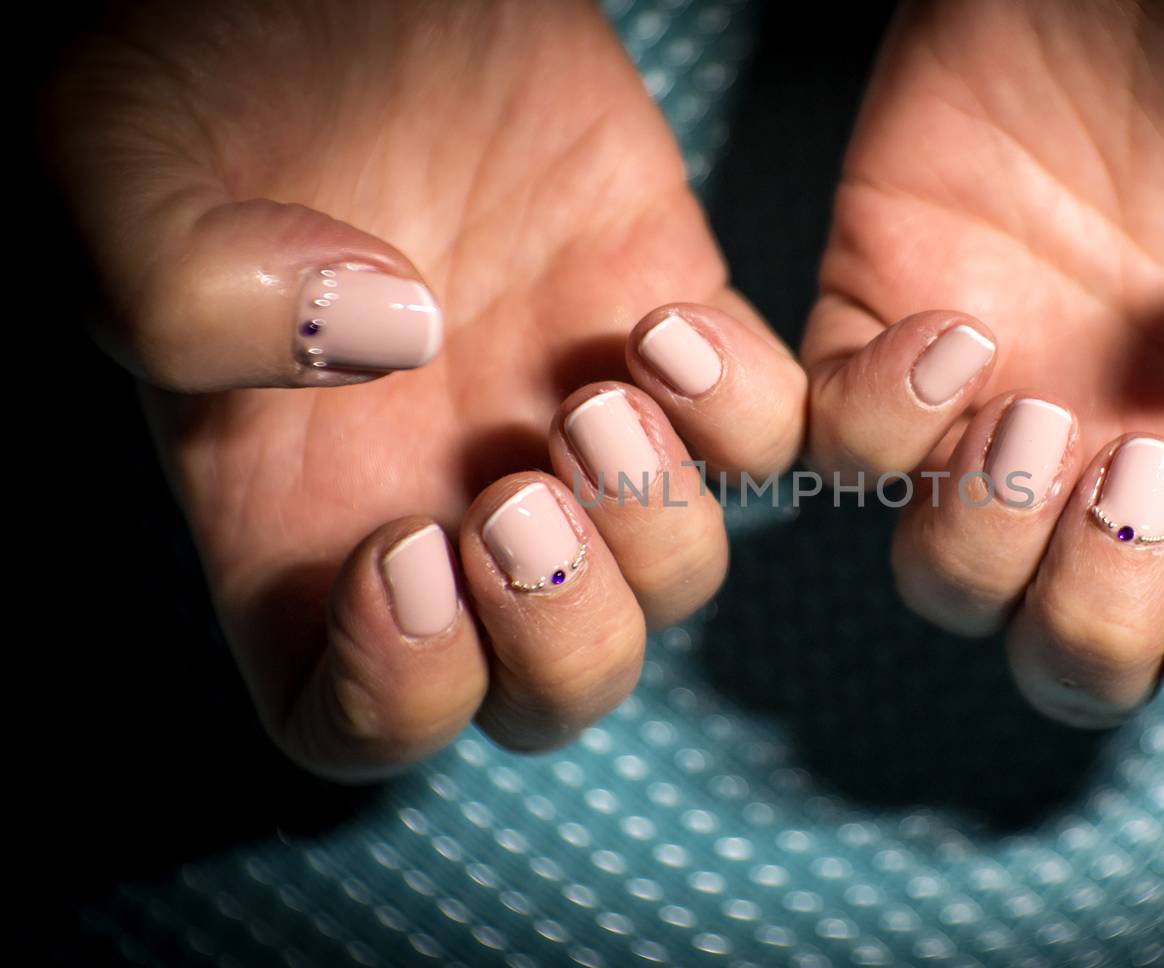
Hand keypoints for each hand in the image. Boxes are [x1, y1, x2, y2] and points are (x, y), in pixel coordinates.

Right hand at [49, 0, 804, 779]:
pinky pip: (768, 440)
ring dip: (657, 527)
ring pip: (672, 580)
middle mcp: (443, 492)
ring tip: (600, 396)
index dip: (396, 694)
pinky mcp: (666, 326)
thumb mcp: (127, 170)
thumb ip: (186, 289)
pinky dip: (751, 415)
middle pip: (550, 688)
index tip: (403, 558)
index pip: (354, 718)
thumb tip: (382, 341)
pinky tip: (668, 322)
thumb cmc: (210, 69)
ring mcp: (568, 415)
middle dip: (563, 638)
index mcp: (293, 512)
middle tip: (519, 505)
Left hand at [801, 0, 1163, 727]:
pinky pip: (838, 450)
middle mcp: (1133, 460)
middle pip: (1078, 662)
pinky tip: (949, 331)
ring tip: (1034, 409)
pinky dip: (872, 427)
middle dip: (1096, 615)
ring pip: (945, 584)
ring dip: (980, 543)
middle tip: (1138, 463)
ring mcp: (1005, 399)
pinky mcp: (893, 321)